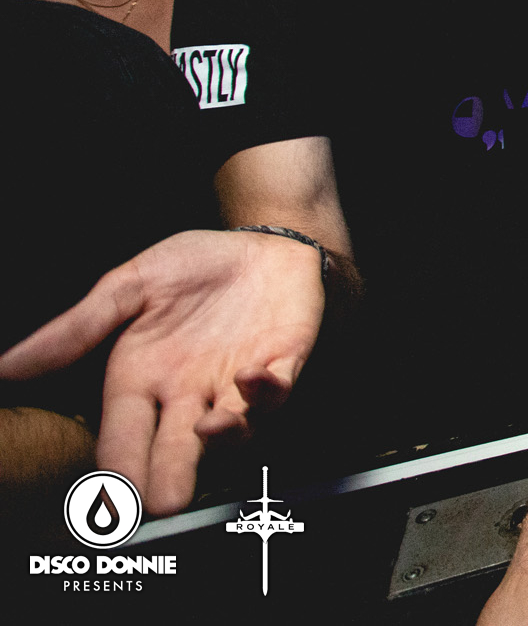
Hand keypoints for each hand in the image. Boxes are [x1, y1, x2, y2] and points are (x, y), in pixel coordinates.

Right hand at [0, 230, 322, 514]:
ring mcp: (237, 383)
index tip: (111, 491)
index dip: (118, 462)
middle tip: (165, 501)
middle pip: (177, 447)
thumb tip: (7, 366)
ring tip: (209, 429)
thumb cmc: (193, 268)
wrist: (258, 245)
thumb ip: (77, 329)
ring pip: (233, 427)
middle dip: (171, 474)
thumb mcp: (129, 288)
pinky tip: (250, 377)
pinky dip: (267, 388)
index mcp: (143, 379)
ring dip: (224, 433)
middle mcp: (189, 392)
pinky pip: (278, 386)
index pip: (124, 432)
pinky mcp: (283, 362)